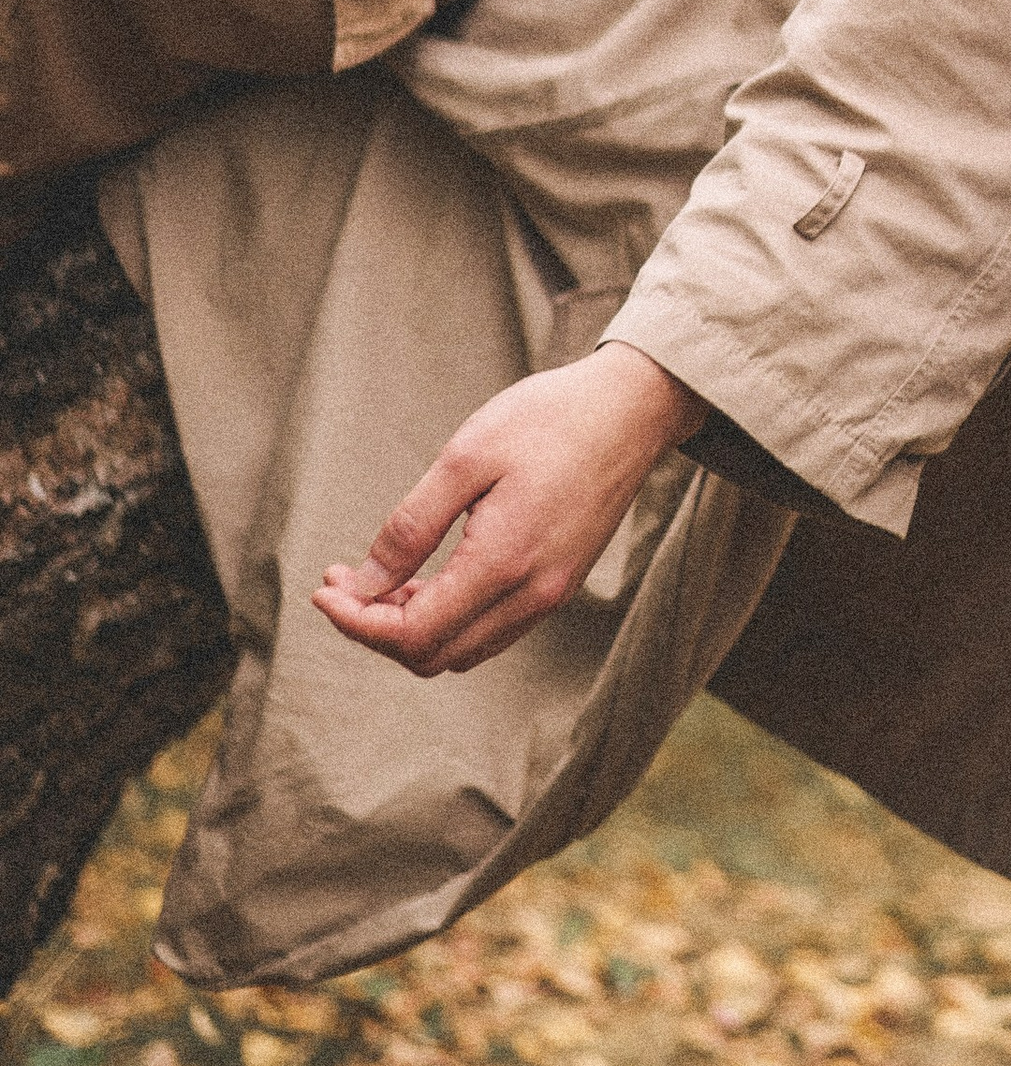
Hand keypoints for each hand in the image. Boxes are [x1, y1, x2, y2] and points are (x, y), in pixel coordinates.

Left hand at [312, 343, 701, 678]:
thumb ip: (411, 527)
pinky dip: (447, 618)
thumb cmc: (547, 420)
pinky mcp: (559, 584)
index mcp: (504, 565)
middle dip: (376, 628)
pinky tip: (427, 576)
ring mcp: (550, 595)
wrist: (630, 409)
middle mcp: (532, 596)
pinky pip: (490, 630)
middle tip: (345, 579)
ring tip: (380, 577)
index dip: (357, 622)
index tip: (326, 587)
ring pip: (462, 650)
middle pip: (433, 655)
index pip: (412, 634)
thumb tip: (363, 585)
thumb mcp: (465, 458)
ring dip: (411, 627)